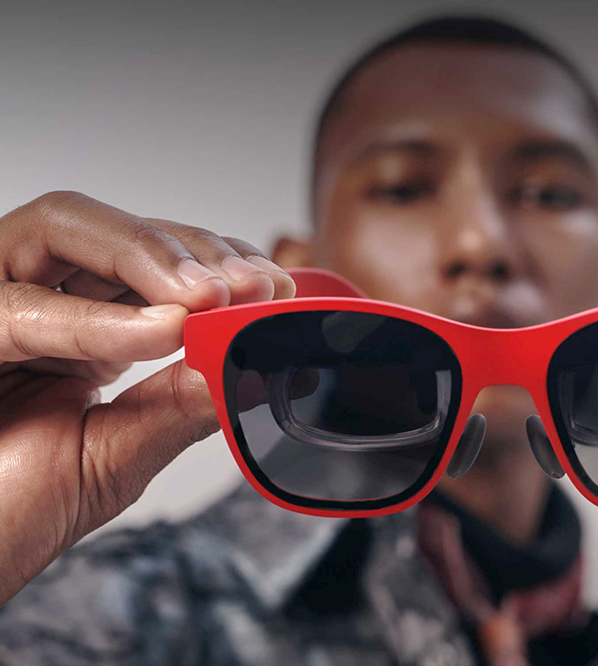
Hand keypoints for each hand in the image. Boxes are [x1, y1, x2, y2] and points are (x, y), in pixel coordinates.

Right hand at [0, 191, 294, 604]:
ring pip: (63, 229)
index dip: (214, 262)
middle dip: (191, 251)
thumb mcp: (121, 453)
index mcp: (79, 325)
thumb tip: (255, 366)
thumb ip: (183, 402)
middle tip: (250, 285)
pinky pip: (20, 307)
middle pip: (114, 229)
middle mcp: (35, 301)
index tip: (272, 288)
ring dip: (147, 258)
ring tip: (206, 298)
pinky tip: (160, 332)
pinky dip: (98, 319)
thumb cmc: (14, 508)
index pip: (151, 262)